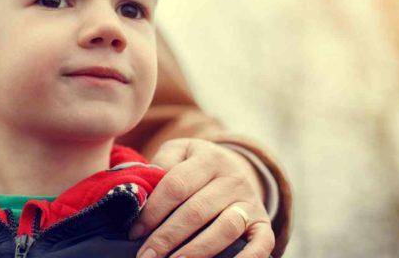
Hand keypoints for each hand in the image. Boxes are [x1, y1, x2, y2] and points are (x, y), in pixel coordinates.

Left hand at [130, 138, 273, 257]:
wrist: (236, 167)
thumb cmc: (194, 166)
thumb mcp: (179, 152)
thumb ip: (161, 164)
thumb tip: (144, 193)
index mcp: (208, 158)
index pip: (176, 185)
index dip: (153, 211)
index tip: (134, 232)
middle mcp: (232, 179)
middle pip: (196, 211)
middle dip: (167, 237)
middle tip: (147, 256)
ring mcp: (250, 203)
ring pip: (224, 229)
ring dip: (196, 250)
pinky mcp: (263, 224)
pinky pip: (260, 245)